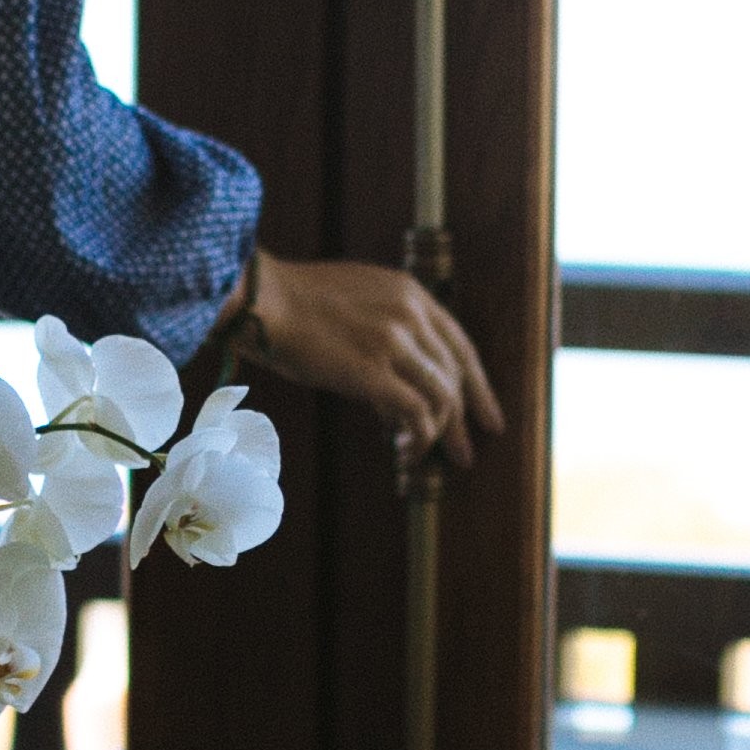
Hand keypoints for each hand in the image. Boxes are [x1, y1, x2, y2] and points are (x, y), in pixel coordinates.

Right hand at [221, 249, 503, 468]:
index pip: (460, 346)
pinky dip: (419, 438)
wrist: (261, 301)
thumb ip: (387, 338)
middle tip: (466, 454)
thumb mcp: (355, 305)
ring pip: (441, 398)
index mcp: (410, 293)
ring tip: (420, 455)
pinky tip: (406, 452)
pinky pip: (417, 414)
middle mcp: (410, 314)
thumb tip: (397, 400)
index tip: (488, 417)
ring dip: (438, 435)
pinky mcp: (373, 371)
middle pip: (456, 376)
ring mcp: (394, 342)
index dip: (479, 387)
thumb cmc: (293, 306)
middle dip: (466, 420)